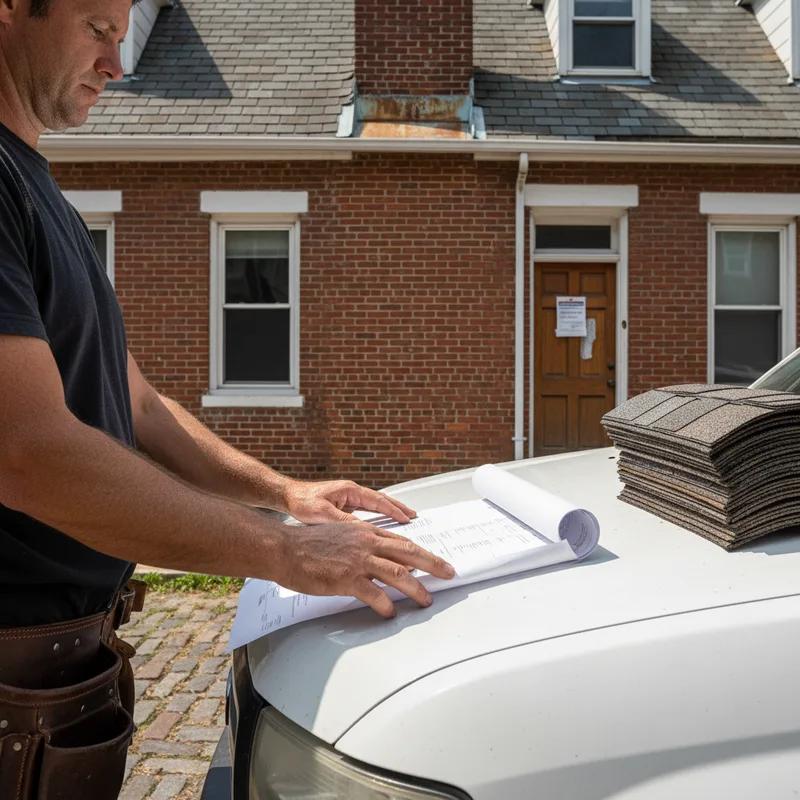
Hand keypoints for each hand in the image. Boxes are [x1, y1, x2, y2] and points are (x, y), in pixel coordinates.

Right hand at [276, 520, 454, 617]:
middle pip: (408, 553)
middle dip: (432, 564)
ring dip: (415, 588)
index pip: (403, 542)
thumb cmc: (309, 545)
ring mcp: (357, 560)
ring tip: (426, 600)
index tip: (438, 561)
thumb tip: (382, 560)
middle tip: (449, 573)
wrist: (285, 549)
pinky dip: (385, 604)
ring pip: (397, 573)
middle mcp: (366, 543)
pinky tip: (390, 612)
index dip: (423, 553)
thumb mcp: (342, 537)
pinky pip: (373, 594)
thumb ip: (363, 546)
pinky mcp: (346, 578)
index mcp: (365, 532)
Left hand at [283, 478, 415, 524]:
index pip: (378, 500)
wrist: (287, 497)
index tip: (407, 519)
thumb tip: (363, 531)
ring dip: (389, 511)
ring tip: (403, 519)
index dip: (394, 510)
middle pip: (381, 500)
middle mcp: (352, 492)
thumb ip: (343, 522)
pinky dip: (376, 516)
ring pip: (374, 505)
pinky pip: (365, 510)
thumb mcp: (323, 514)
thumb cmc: (302, 502)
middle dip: (398, 508)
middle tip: (414, 515)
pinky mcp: (343, 505)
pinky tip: (380, 525)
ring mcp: (348, 498)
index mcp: (350, 490)